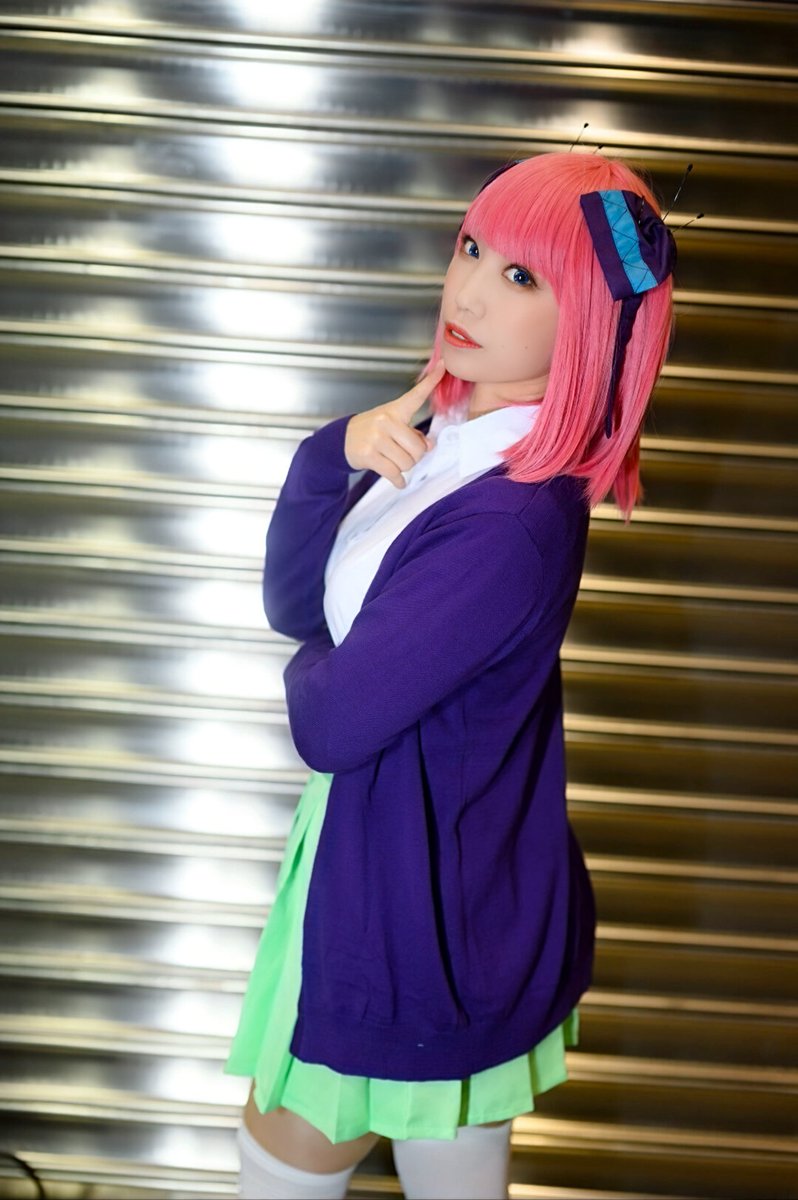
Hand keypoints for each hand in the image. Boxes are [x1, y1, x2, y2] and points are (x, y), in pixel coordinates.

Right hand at [344, 361, 444, 488]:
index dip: (431, 381)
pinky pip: (394, 473)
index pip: (416, 395)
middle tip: (404, 455)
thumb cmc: (373, 432)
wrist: (343, 440)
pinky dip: (399, 481)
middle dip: (415, 457)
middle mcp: (386, 421)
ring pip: (407, 463)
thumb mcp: (393, 426)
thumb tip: (429, 446)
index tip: (444, 365)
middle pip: (418, 449)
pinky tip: (398, 481)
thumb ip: (413, 434)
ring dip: (404, 468)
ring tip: (394, 461)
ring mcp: (376, 438)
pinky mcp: (368, 455)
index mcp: (395, 410)